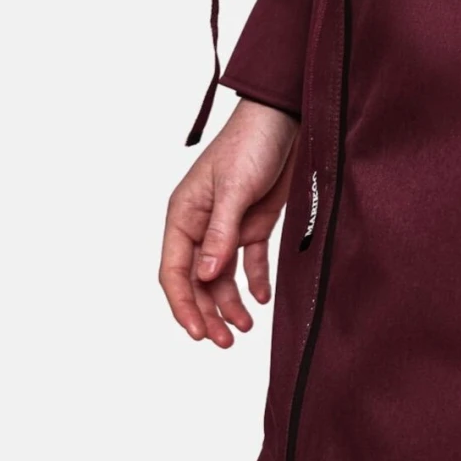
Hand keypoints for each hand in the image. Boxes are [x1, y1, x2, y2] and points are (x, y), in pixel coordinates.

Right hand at [159, 99, 299, 345]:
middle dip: (208, 313)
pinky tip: (262, 299)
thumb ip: (221, 233)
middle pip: (197, 281)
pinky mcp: (254, 222)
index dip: (182, 305)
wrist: (287, 118)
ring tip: (246, 329)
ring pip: (221, 277)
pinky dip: (254, 281)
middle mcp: (202, 224)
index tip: (198, 333)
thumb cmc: (251, 143)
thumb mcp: (234, 188)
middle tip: (226, 342)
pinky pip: (249, 261)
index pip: (174, 270)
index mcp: (184, 214)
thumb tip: (206, 276)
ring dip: (230, 304)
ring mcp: (228, 225)